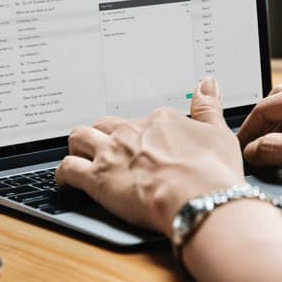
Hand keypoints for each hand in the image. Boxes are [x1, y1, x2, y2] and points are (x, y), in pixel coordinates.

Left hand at [55, 78, 243, 234]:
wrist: (198, 198)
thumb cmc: (211, 170)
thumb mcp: (217, 131)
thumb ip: (208, 106)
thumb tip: (207, 83)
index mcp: (159, 120)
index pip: (143, 120)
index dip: (144, 134)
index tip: (149, 146)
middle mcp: (131, 132)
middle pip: (107, 125)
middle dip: (106, 134)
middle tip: (112, 148)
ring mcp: (112, 153)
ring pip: (80, 138)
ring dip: (80, 145)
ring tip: (83, 155)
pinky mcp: (98, 178)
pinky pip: (68, 169)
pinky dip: (64, 174)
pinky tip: (67, 180)